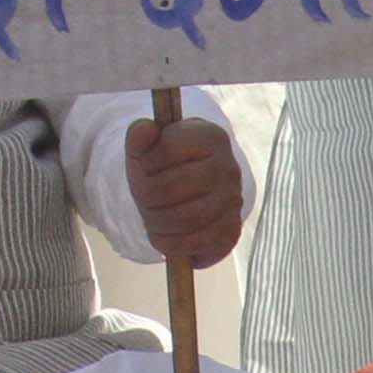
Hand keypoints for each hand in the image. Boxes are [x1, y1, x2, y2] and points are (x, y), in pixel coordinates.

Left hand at [126, 115, 245, 271]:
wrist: (189, 190)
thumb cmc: (164, 165)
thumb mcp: (146, 146)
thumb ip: (139, 134)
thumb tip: (146, 128)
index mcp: (209, 136)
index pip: (168, 149)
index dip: (146, 161)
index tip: (144, 166)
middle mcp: (228, 167)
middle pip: (173, 187)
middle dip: (146, 197)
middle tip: (141, 199)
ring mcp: (233, 200)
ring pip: (186, 218)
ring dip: (156, 223)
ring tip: (150, 218)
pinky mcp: (232, 230)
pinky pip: (198, 243)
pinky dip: (173, 244)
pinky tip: (163, 236)